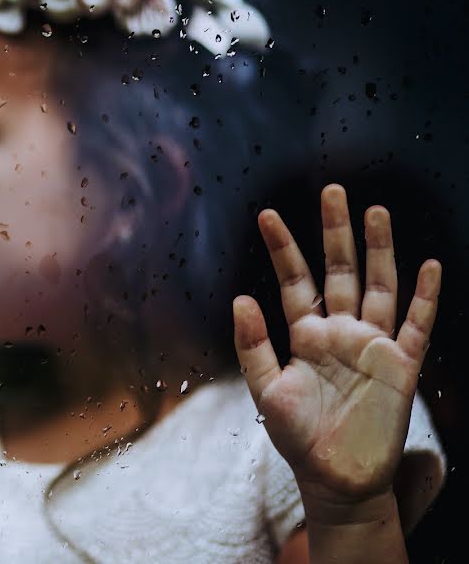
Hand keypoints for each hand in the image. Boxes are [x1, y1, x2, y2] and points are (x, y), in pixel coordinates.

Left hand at [232, 184, 441, 506]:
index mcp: (305, 334)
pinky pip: (416, 324)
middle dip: (336, 232)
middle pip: (341, 270)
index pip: (294, 280)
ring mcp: (372, 345)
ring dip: (379, 250)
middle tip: (333, 189)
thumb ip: (253, 345)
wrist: (336, 479)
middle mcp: (340, 331)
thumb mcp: (266, 390)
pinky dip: (425, 296)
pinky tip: (428, 265)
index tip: (266, 215)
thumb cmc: (297, 436)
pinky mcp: (400, 365)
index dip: (282, 248)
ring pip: (379, 286)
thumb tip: (239, 299)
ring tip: (375, 211)